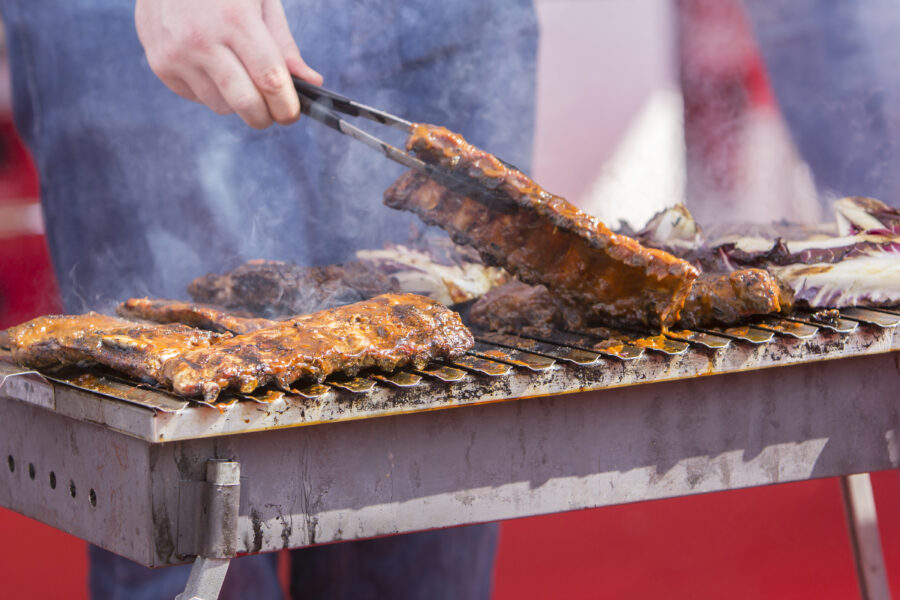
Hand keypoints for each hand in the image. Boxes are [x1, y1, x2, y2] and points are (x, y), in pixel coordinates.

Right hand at [135, 0, 322, 128]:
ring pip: (221, 106)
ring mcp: (176, 54)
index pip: (270, 79)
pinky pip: (198, 97)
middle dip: (266, 116)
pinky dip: (213, 91)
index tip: (293, 114)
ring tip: (240, 74)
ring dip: (238, 101)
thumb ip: (283, 44)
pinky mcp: (160, 65)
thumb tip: (311, 83)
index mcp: (235, 18)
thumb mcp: (260, 0)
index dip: (287, 106)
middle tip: (275, 111)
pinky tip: (212, 64)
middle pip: (245, 103)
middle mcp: (202, 39)